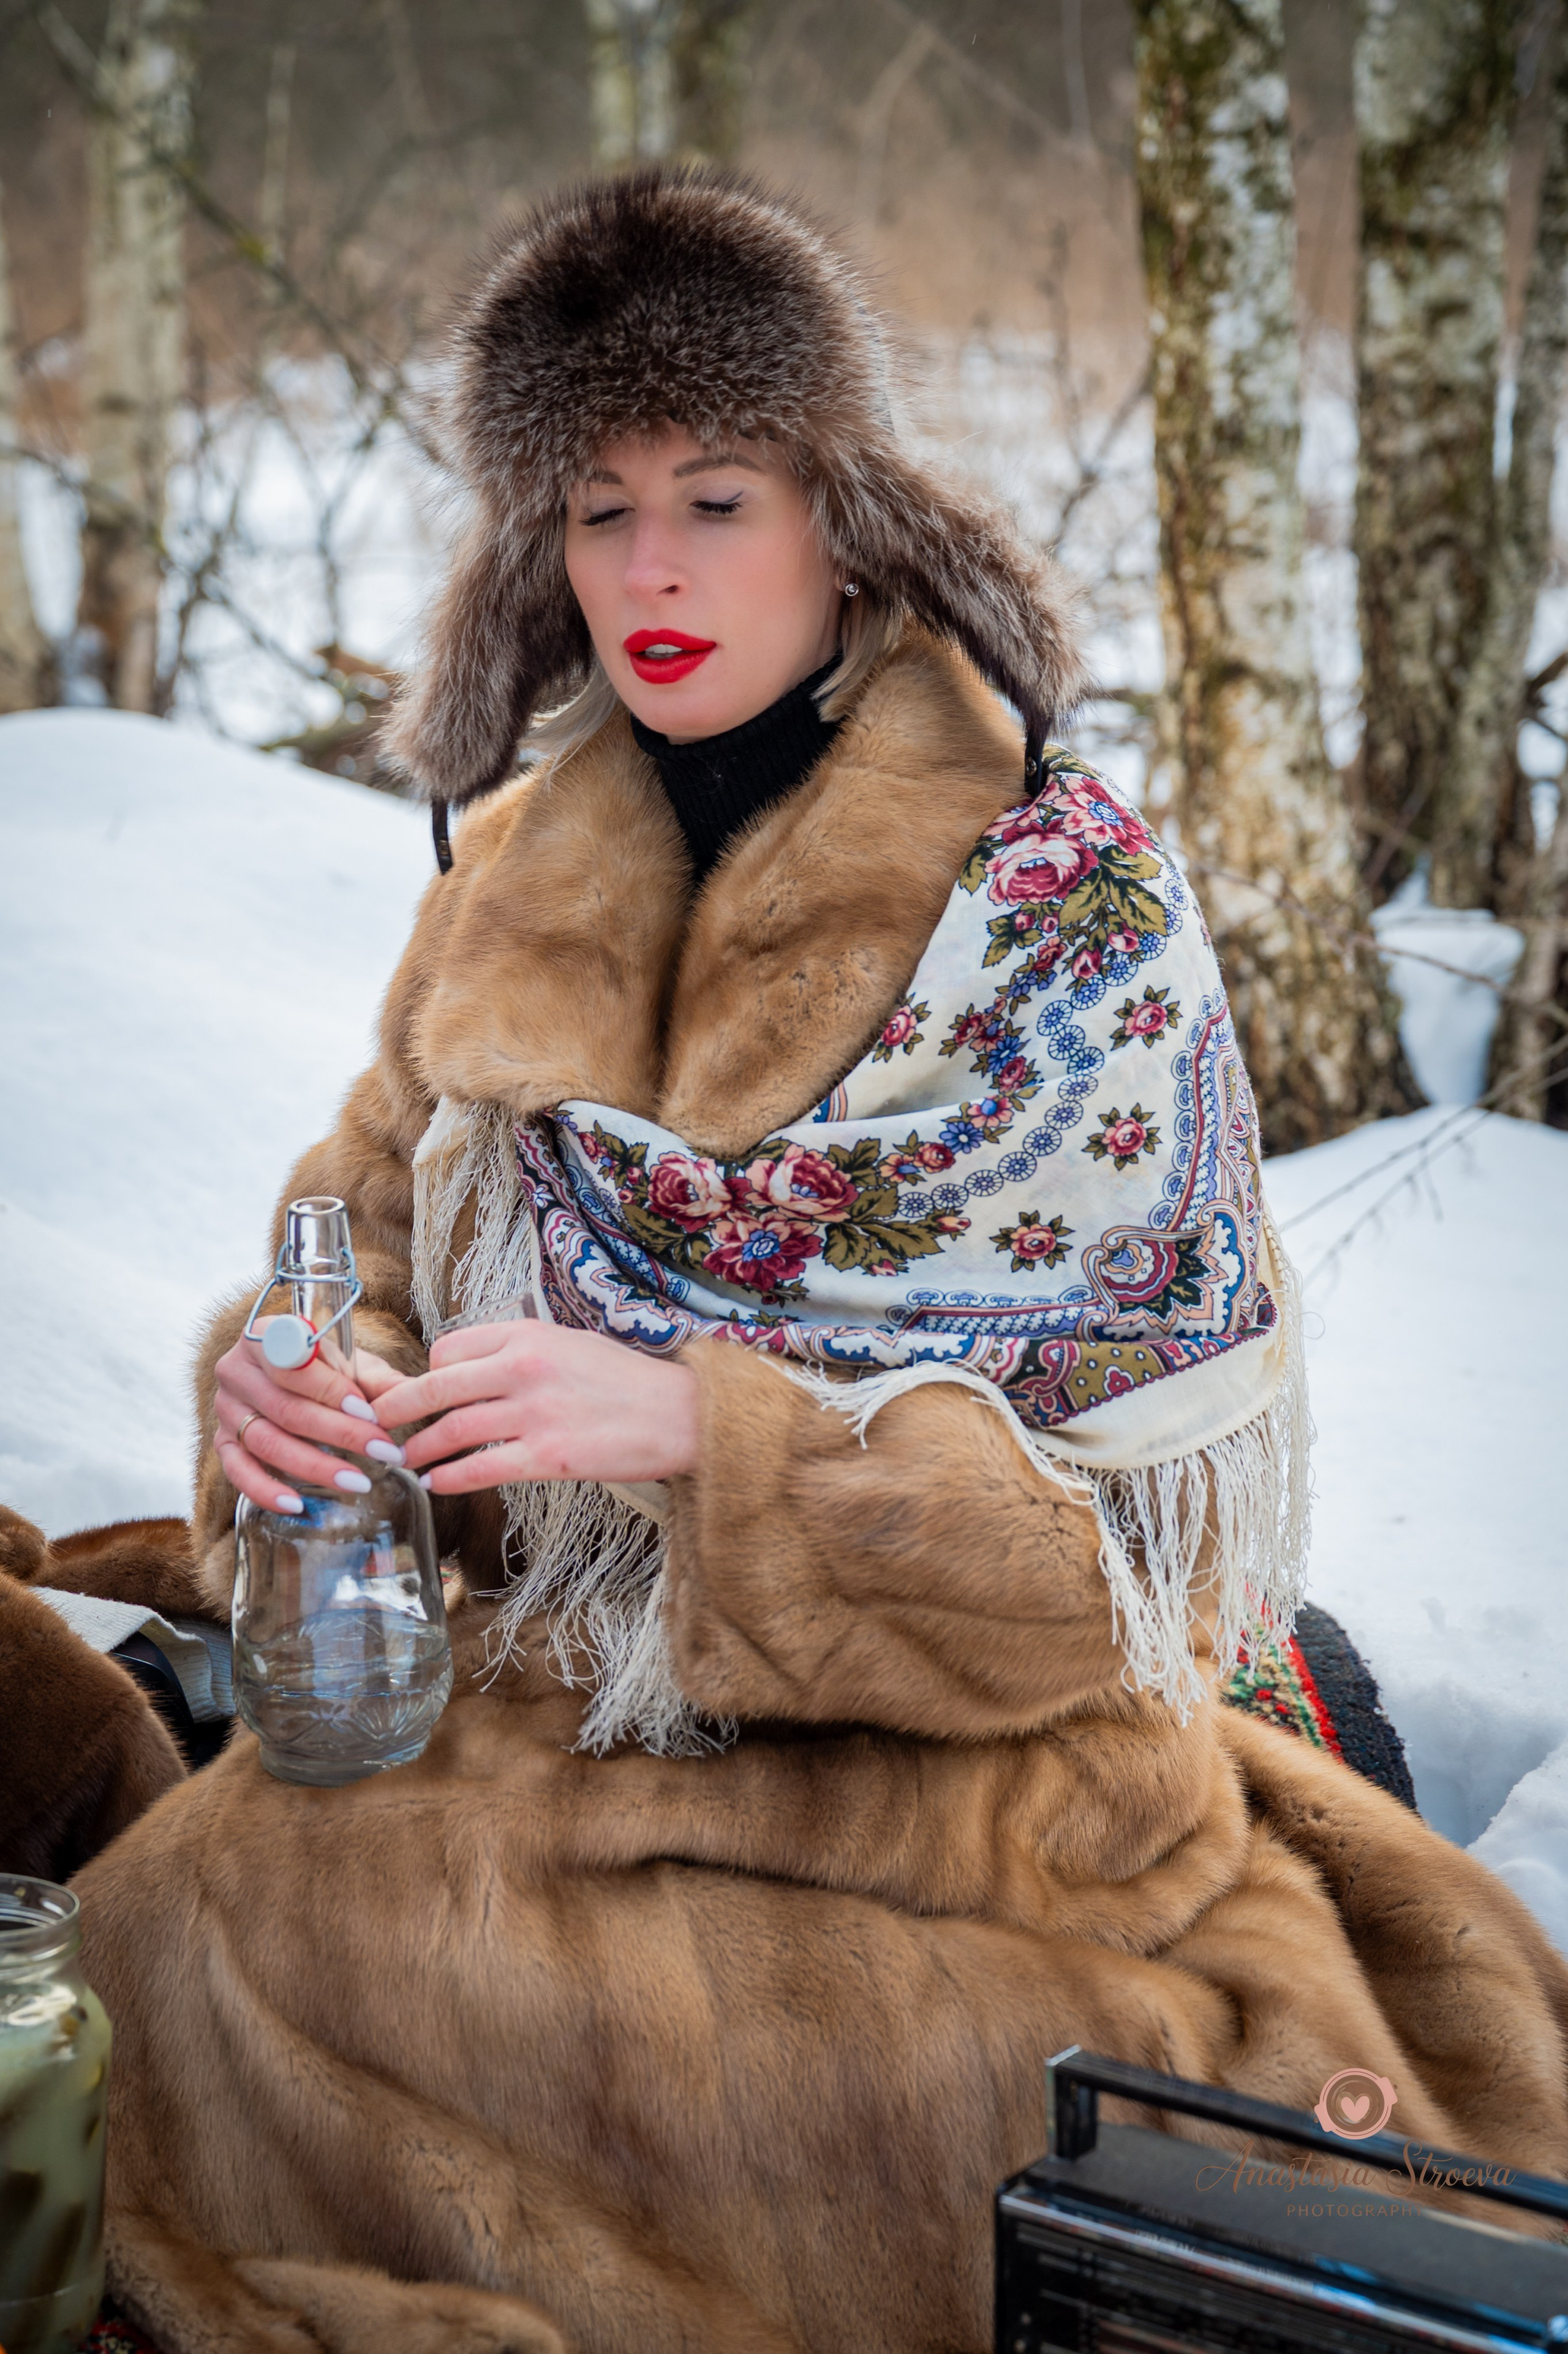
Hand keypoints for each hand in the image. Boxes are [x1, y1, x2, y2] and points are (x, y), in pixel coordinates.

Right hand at [213, 1326, 403, 1512]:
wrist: (284, 1370)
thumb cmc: (323, 1365)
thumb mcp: (350, 1362)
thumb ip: (377, 1379)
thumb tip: (413, 1398)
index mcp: (264, 1336)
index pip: (295, 1365)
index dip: (332, 1390)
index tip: (370, 1413)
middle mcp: (236, 1371)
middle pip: (286, 1409)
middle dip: (340, 1433)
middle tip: (383, 1452)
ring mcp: (225, 1408)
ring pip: (267, 1442)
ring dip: (315, 1466)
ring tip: (358, 1482)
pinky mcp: (221, 1441)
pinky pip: (237, 1471)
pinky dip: (265, 1490)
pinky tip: (297, 1505)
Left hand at [370, 1320, 699, 1494]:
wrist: (680, 1415)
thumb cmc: (625, 1381)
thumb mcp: (569, 1343)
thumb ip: (520, 1351)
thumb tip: (474, 1369)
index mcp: (527, 1335)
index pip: (449, 1350)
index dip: (427, 1375)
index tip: (420, 1395)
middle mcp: (524, 1368)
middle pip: (436, 1387)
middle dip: (396, 1410)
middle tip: (375, 1426)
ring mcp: (534, 1413)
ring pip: (452, 1430)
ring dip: (419, 1450)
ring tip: (405, 1462)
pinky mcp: (548, 1456)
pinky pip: (481, 1469)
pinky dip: (450, 1478)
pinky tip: (438, 1484)